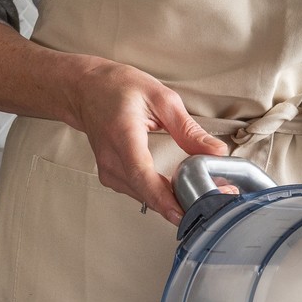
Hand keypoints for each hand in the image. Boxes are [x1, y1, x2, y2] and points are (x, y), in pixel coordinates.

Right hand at [69, 59, 228, 223]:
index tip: (184, 214)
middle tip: (216, 200)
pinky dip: (161, 195)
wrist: (85, 90)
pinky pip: (140, 193)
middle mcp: (111, 159)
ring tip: (202, 193)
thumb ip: (188, 129)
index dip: (164, 198)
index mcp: (123, 136)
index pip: (142, 175)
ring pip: (145, 198)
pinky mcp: (112, 178)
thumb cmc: (117, 88)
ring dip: (174, 200)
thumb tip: (215, 152)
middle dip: (183, 201)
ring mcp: (109, 172)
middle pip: (147, 193)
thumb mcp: (161, 99)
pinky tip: (179, 189)